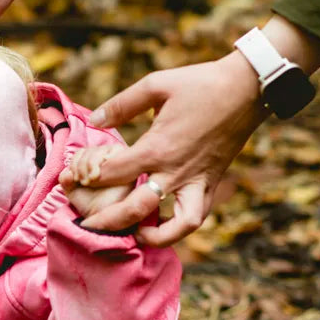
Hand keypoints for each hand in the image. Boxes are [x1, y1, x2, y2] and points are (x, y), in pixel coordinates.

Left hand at [59, 52, 267, 246]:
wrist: (249, 87)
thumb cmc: (201, 84)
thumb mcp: (157, 84)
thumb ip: (122, 104)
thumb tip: (94, 121)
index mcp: (157, 148)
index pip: (112, 173)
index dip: (86, 178)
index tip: (71, 179)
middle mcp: (175, 172)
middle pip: (133, 209)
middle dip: (105, 221)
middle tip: (84, 224)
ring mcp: (195, 182)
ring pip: (172, 226)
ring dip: (150, 236)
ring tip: (131, 235)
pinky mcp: (210, 185)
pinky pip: (195, 218)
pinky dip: (178, 230)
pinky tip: (161, 228)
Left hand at [63, 147, 132, 221]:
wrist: (102, 217)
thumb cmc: (89, 203)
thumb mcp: (72, 190)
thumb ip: (65, 178)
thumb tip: (67, 172)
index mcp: (92, 163)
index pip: (81, 152)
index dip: (74, 162)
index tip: (74, 179)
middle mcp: (106, 159)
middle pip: (90, 150)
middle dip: (81, 164)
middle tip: (83, 181)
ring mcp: (118, 160)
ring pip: (100, 150)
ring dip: (90, 164)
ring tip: (90, 181)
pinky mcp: (128, 163)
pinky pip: (115, 151)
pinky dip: (102, 162)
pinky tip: (98, 176)